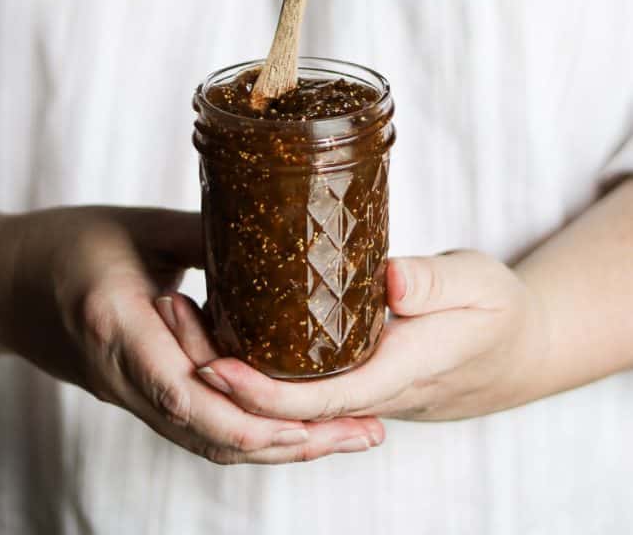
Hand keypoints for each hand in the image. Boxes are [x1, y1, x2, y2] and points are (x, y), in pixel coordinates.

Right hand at [0, 206, 381, 463]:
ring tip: (347, 434)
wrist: (5, 284)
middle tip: (362, 432)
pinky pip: (195, 428)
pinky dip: (247, 433)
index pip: (182, 390)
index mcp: (116, 323)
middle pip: (207, 433)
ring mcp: (127, 394)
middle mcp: (123, 373)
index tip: (312, 421)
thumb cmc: (65, 243)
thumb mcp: (138, 226)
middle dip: (288, 442)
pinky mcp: (136, 396)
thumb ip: (208, 236)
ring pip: (206, 441)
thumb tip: (283, 240)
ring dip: (277, 445)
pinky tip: (292, 423)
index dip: (247, 415)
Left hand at [195, 250, 549, 422]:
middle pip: (282, 406)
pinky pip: (294, 381)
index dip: (259, 392)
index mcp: (396, 373)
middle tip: (172, 314)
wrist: (515, 351)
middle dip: (220, 376)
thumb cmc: (497, 313)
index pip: (316, 401)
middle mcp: (367, 392)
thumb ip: (434, 284)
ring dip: (225, 367)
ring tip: (180, 310)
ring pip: (281, 396)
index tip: (211, 365)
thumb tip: (390, 281)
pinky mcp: (351, 373)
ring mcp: (357, 387)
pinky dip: (251, 361)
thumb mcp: (477, 285)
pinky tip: (222, 324)